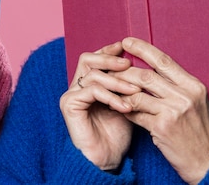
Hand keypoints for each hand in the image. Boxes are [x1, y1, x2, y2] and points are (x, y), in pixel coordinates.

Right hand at [59, 41, 139, 171]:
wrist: (106, 161)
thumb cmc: (116, 134)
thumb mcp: (125, 102)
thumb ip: (126, 84)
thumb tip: (140, 64)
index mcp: (88, 83)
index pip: (95, 57)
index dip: (110, 50)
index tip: (127, 47)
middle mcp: (76, 86)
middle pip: (88, 58)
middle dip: (109, 58)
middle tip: (128, 63)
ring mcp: (71, 94)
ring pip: (92, 74)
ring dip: (116, 81)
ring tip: (134, 91)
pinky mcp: (69, 105)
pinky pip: (91, 91)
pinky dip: (110, 96)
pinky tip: (125, 106)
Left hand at [119, 38, 208, 184]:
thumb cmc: (201, 132)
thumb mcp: (196, 102)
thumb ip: (176, 85)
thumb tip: (150, 68)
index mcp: (193, 85)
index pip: (163, 60)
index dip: (142, 49)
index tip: (127, 42)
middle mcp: (184, 96)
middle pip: (146, 75)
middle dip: (124, 70)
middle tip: (109, 66)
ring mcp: (173, 112)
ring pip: (137, 93)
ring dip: (120, 90)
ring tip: (108, 86)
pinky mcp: (162, 128)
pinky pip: (135, 113)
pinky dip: (124, 109)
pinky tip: (116, 106)